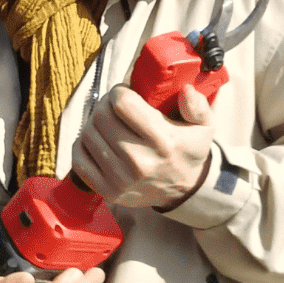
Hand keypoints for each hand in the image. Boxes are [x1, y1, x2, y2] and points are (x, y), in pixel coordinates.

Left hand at [71, 83, 213, 209]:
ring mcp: (121, 179)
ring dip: (93, 123)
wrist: (184, 191)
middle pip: (101, 117)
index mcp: (163, 141)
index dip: (119, 91)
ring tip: (106, 122)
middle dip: (104, 104)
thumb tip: (186, 91)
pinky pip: (79, 159)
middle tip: (113, 106)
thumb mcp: (204, 127)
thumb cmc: (187, 152)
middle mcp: (140, 161)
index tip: (125, 93)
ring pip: (87, 134)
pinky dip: (83, 145)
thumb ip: (198, 106)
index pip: (123, 103)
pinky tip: (97, 141)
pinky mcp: (108, 191)